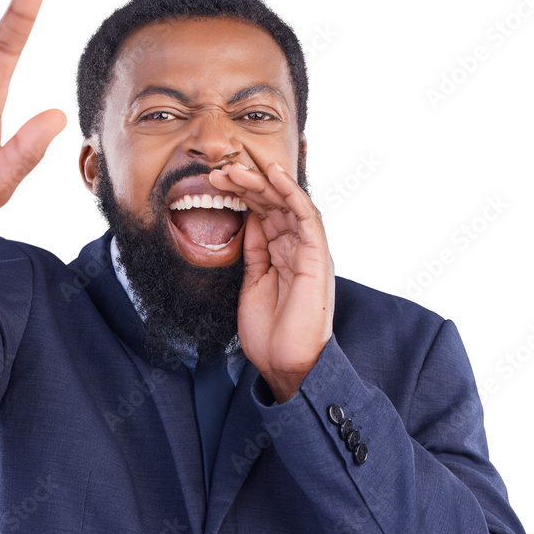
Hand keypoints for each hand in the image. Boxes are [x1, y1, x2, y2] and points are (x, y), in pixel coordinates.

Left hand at [210, 162, 333, 402]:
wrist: (285, 363)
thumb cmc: (270, 333)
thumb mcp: (252, 284)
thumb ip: (254, 253)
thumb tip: (248, 222)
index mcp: (284, 255)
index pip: (265, 215)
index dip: (242, 195)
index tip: (216, 183)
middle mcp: (299, 248)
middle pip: (274, 205)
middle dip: (247, 185)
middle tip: (218, 172)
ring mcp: (309, 250)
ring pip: (288, 205)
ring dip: (262, 183)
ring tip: (236, 170)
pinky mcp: (317, 256)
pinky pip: (307, 216)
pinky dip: (291, 193)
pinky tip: (274, 175)